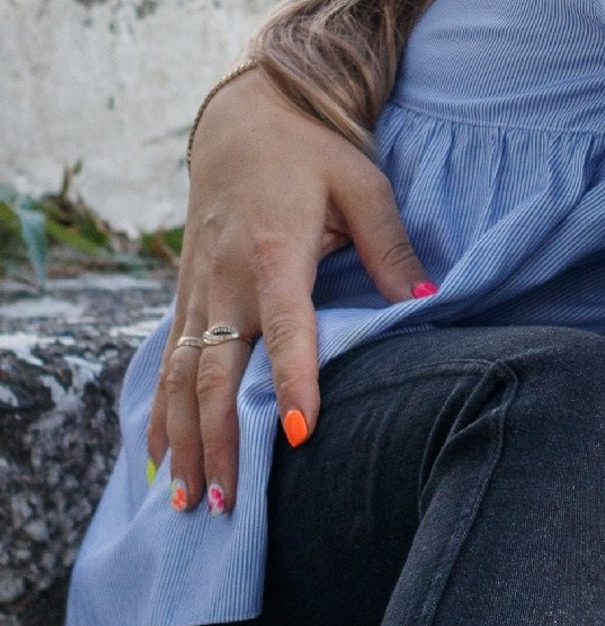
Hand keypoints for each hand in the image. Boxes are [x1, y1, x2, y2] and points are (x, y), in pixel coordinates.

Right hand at [149, 70, 429, 509]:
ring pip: (180, 379)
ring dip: (183, 442)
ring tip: (188, 502)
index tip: (300, 433)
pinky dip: (160, 415)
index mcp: (275, 255)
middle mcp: (226, 281)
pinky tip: (160, 461)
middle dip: (220, 440)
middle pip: (215, 373)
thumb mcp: (362, 183)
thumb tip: (423, 295)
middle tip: (226, 503)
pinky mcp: (185, 295)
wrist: (244, 123)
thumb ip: (388, 242)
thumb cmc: (312, 153)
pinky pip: (165, 364)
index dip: (292, 382)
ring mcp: (198, 291)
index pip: (284, 331)